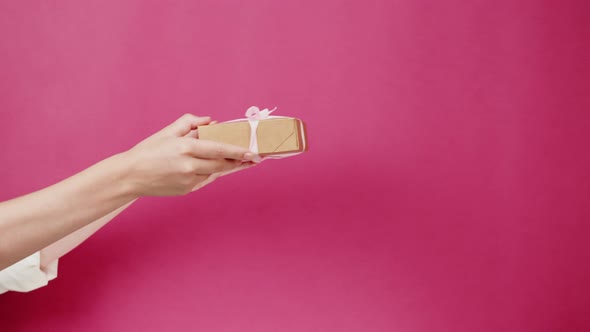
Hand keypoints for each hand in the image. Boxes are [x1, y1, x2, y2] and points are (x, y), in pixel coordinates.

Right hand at [122, 114, 258, 195]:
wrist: (130, 176)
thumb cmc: (149, 151)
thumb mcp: (168, 132)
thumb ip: (190, 123)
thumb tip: (211, 121)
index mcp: (186, 148)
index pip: (219, 149)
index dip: (238, 152)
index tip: (252, 153)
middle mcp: (189, 166)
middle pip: (222, 164)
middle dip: (239, 161)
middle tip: (254, 157)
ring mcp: (189, 181)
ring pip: (215, 173)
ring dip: (227, 167)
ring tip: (243, 162)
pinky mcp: (187, 190)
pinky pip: (205, 179)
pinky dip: (211, 172)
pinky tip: (218, 167)